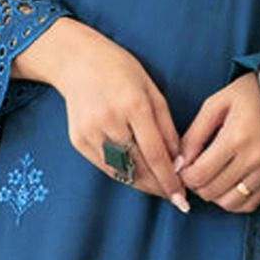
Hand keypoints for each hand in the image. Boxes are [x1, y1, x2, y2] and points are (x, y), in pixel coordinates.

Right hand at [13, 17, 189, 211]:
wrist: (77, 62)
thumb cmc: (121, 71)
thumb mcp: (152, 90)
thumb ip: (166, 126)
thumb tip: (179, 161)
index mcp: (133, 105)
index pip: (155, 154)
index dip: (170, 180)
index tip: (183, 198)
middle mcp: (110, 121)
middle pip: (138, 167)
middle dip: (159, 186)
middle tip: (176, 197)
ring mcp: (91, 132)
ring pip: (121, 172)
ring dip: (143, 184)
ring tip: (160, 188)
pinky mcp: (78, 141)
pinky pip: (105, 167)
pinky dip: (123, 175)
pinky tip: (137, 176)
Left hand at [174, 71, 259, 212]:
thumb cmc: (247, 94)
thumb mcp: (215, 105)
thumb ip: (194, 135)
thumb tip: (179, 165)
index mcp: (236, 137)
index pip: (199, 175)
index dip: (184, 175)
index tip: (183, 165)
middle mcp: (255, 158)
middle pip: (211, 192)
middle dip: (196, 185)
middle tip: (195, 170)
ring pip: (229, 203)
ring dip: (214, 195)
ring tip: (211, 177)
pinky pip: (250, 204)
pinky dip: (234, 201)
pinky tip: (228, 184)